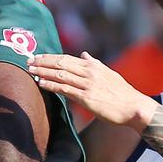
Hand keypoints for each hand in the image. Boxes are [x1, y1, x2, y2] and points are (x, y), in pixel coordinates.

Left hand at [28, 52, 155, 131]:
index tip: (38, 56)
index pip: (67, 58)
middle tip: (28, 61)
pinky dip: (51, 85)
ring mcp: (87, 85)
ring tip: (30, 71)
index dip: (50, 57)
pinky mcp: (87, 98)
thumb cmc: (122, 93)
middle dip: (43, 62)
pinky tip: (41, 83)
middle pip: (61, 63)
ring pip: (60, 75)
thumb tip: (85, 54)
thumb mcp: (109, 73)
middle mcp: (89, 72)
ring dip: (43, 72)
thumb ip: (95, 63)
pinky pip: (65, 89)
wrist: (134, 107)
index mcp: (93, 66)